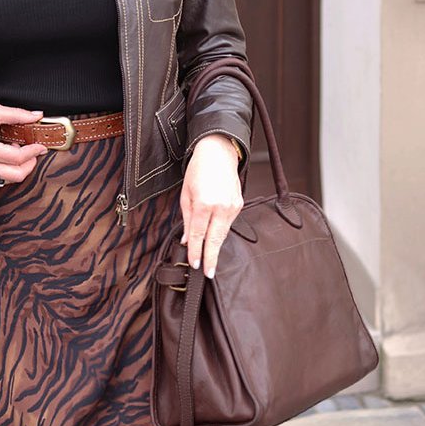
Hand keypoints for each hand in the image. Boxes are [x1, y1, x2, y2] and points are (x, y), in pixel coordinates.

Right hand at [0, 104, 48, 185]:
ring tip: (16, 152)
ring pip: (10, 180)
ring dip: (19, 168)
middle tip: (33, 152)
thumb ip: (17, 114)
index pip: (17, 157)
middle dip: (30, 164)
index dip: (33, 152)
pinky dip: (9, 171)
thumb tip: (37, 115)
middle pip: (17, 175)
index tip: (41, 146)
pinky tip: (7, 158)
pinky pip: (1, 181)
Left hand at [178, 134, 243, 278]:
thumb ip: (186, 218)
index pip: (197, 234)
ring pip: (223, 233)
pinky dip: (221, 231)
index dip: (195, 251)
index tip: (194, 264)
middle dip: (211, 257)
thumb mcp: (185, 194)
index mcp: (204, 203)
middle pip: (215, 239)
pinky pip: (228, 223)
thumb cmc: (198, 170)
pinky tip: (215, 237)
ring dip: (216, 246)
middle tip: (208, 273)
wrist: (218, 152)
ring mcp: (232, 206)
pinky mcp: (239, 204)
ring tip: (210, 259)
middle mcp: (220, 206)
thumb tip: (187, 238)